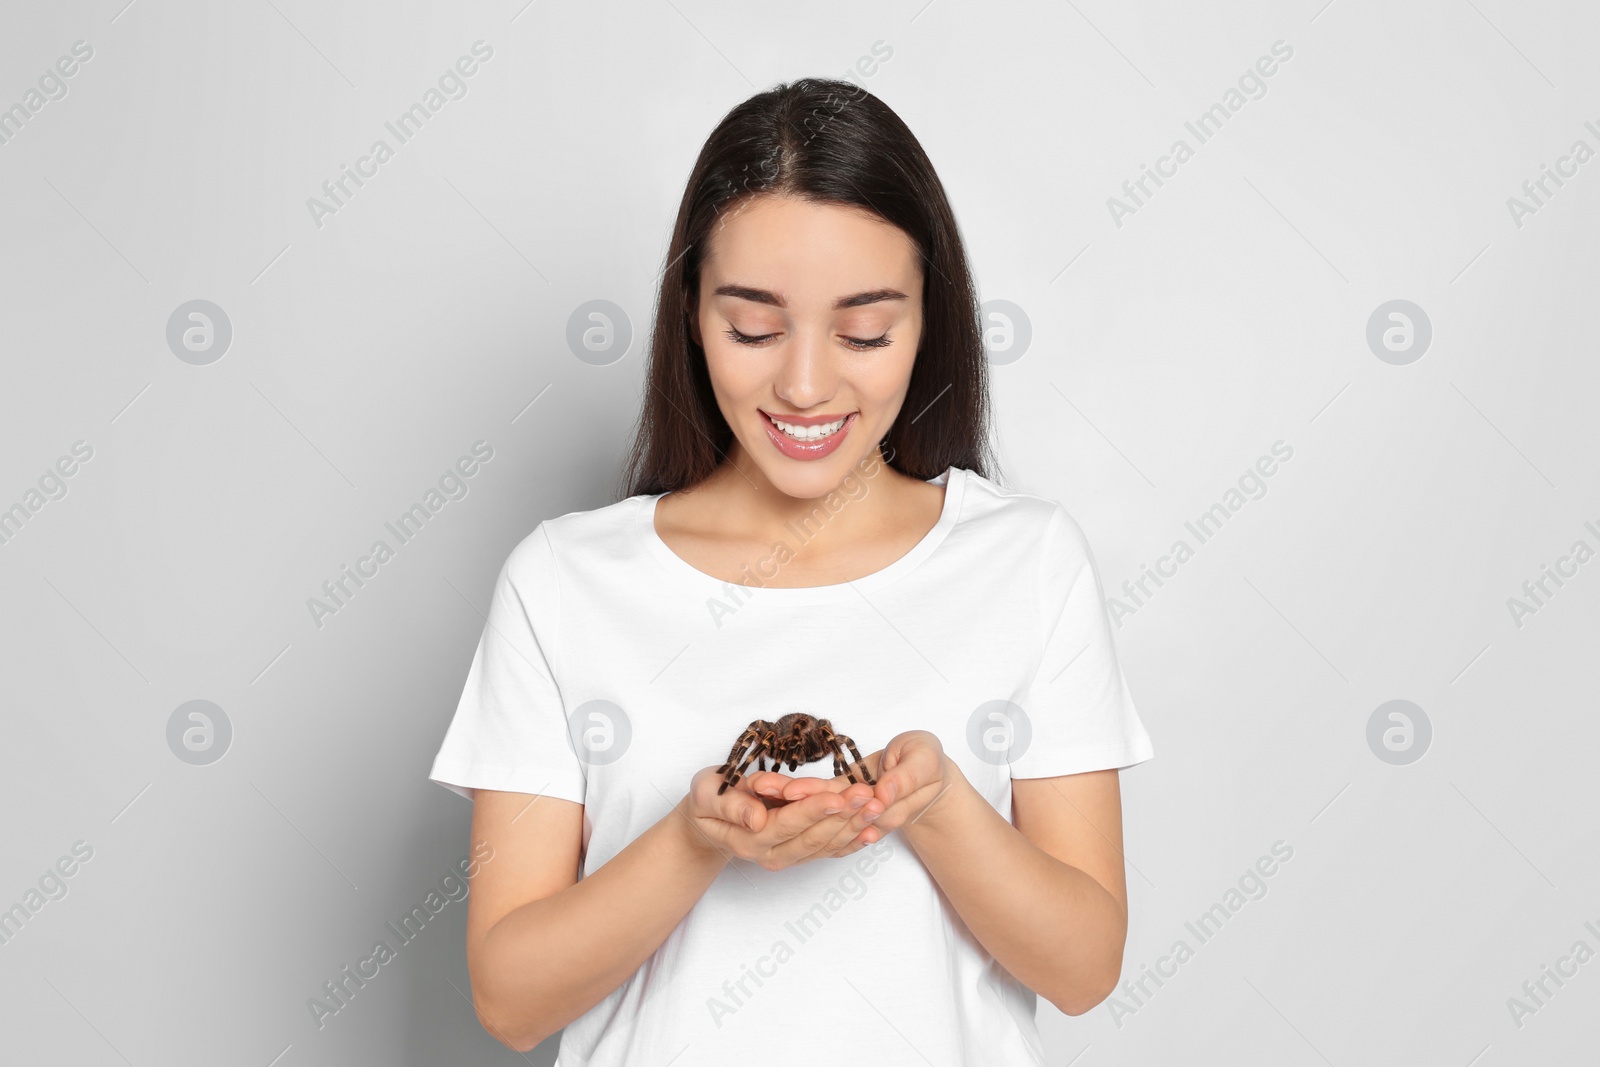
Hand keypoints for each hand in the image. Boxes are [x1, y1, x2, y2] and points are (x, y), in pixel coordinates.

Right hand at [676, 764, 877, 870]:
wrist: (707, 824)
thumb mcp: (707, 795)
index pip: (789, 823)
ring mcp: (789, 857)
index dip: (816, 809)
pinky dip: (853, 841)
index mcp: (751, 839)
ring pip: (827, 845)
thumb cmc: (708, 801)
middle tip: (868, 795)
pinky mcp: (801, 854)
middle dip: (844, 815)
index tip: (839, 796)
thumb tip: (756, 817)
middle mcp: (772, 854)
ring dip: (854, 826)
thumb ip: (731, 806)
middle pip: (815, 837)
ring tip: (877, 805)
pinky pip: (831, 851)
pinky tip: (873, 830)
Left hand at [772, 731, 950, 843]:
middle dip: (788, 796)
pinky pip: (817, 797)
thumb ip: (904, 779)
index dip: (813, 797)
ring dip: (784, 795)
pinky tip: (768, 788)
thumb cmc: (929, 763)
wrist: (929, 771)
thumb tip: (881, 795)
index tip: (788, 791)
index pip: (842, 805)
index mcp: (884, 808)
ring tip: (757, 785)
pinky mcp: (843, 798)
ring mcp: (850, 809)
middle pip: (821, 809)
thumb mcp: (925, 762)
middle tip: (759, 785)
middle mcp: (860, 815)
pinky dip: (794, 793)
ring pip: (815, 804)